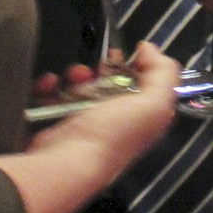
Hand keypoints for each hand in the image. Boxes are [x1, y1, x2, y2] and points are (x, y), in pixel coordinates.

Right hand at [26, 42, 176, 160]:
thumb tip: (150, 49)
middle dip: (103, 67)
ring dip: (76, 75)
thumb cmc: (112, 135)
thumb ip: (163, 74)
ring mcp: (85, 123)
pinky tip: (50, 85)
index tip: (126, 54)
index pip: (146, 85)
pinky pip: (53, 96)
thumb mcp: (154, 104)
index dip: (138, 65)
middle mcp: (116, 122)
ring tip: (74, 76)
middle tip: (98, 67)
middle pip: (112, 82)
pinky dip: (49, 87)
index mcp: (143, 118)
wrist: (65, 163)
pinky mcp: (57, 124)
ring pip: (82, 86)